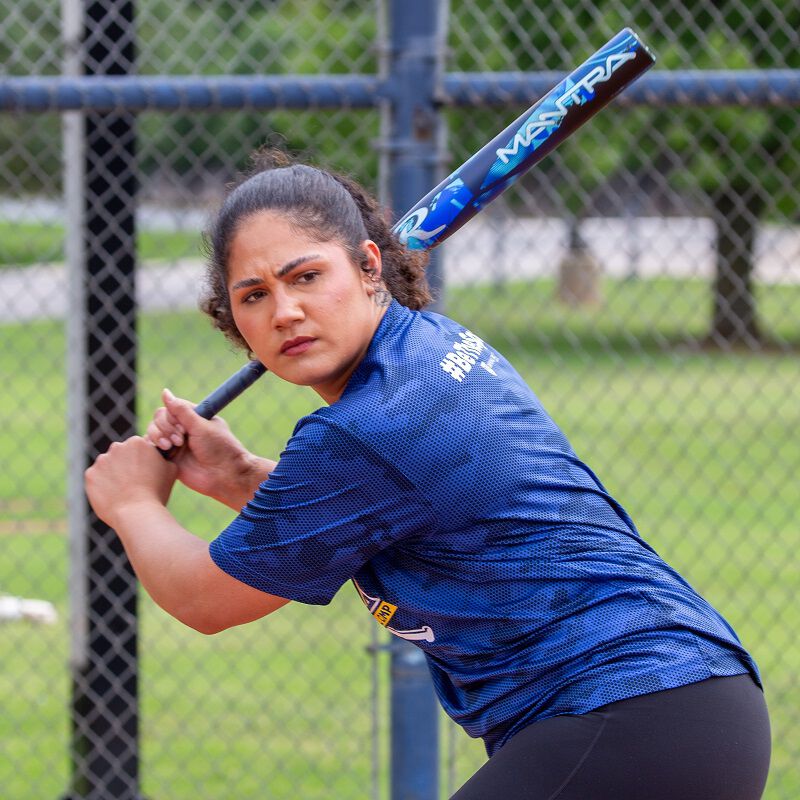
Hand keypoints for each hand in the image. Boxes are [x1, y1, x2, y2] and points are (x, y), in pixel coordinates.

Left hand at [85, 436, 176, 528]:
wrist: (136, 513)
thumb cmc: (156, 492)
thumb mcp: (170, 470)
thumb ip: (163, 458)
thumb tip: (160, 457)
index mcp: (137, 442)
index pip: (137, 447)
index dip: (142, 460)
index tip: (145, 472)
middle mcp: (117, 447)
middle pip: (121, 454)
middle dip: (125, 464)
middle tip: (134, 482)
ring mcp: (101, 461)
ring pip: (107, 466)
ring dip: (113, 474)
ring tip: (123, 491)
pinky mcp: (90, 475)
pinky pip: (96, 478)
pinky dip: (102, 485)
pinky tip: (113, 495)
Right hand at [146, 388, 268, 506]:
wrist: (224, 475)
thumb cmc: (219, 448)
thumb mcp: (201, 426)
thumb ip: (181, 410)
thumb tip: (164, 391)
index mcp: (193, 417)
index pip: (170, 408)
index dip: (171, 416)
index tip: (183, 428)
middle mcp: (182, 428)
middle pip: (159, 419)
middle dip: (166, 428)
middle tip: (180, 441)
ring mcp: (175, 443)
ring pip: (153, 432)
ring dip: (159, 437)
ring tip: (171, 447)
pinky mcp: (170, 458)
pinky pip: (152, 448)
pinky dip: (153, 447)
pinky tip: (165, 452)